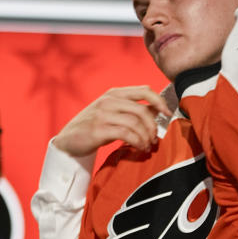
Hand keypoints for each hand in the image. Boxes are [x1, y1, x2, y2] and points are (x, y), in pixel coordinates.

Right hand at [53, 86, 172, 156]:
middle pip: (142, 110)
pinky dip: (137, 142)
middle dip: (153, 127)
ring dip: (146, 137)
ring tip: (147, 146)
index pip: (144, 90)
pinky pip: (126, 134)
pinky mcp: (98, 129)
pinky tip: (139, 148)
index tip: (168, 114)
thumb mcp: (114, 113)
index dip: (160, 101)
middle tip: (154, 139)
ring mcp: (102, 114)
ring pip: (135, 123)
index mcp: (115, 93)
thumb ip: (133, 109)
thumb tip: (158, 109)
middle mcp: (109, 100)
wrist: (68, 140)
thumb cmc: (95, 127)